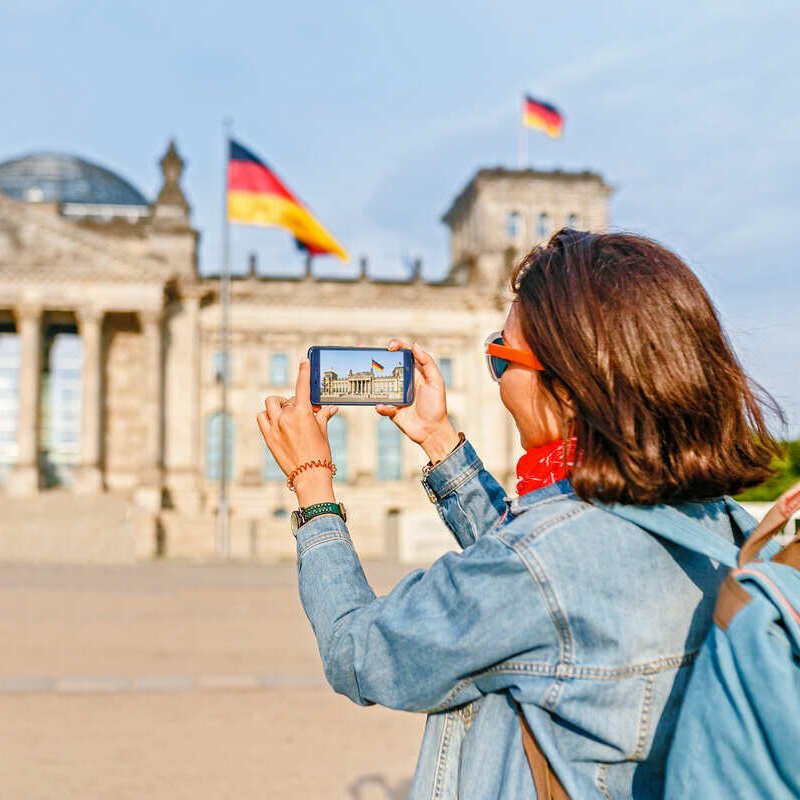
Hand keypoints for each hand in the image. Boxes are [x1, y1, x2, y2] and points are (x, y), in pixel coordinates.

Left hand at [256, 358, 338, 504]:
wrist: (309, 476)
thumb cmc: (320, 455)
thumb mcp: (323, 432)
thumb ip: (323, 416)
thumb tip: (330, 408)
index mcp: (302, 414)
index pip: (302, 387)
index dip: (304, 371)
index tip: (304, 360)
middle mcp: (286, 418)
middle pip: (286, 398)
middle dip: (294, 402)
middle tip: (303, 411)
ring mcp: (275, 427)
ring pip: (270, 405)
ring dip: (278, 406)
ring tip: (287, 415)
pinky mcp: (268, 437)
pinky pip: (262, 418)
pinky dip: (268, 416)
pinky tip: (277, 423)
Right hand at [375, 340, 460, 461]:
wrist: (431, 431)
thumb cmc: (436, 406)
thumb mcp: (436, 382)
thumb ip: (428, 363)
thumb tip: (415, 345)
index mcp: (415, 372)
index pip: (403, 353)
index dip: (396, 346)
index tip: (389, 347)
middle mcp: (403, 380)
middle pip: (387, 364)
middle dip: (374, 356)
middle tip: (363, 349)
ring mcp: (395, 394)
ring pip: (379, 383)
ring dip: (369, 379)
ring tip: (361, 373)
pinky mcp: (390, 408)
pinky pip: (381, 405)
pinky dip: (381, 406)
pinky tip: (381, 406)